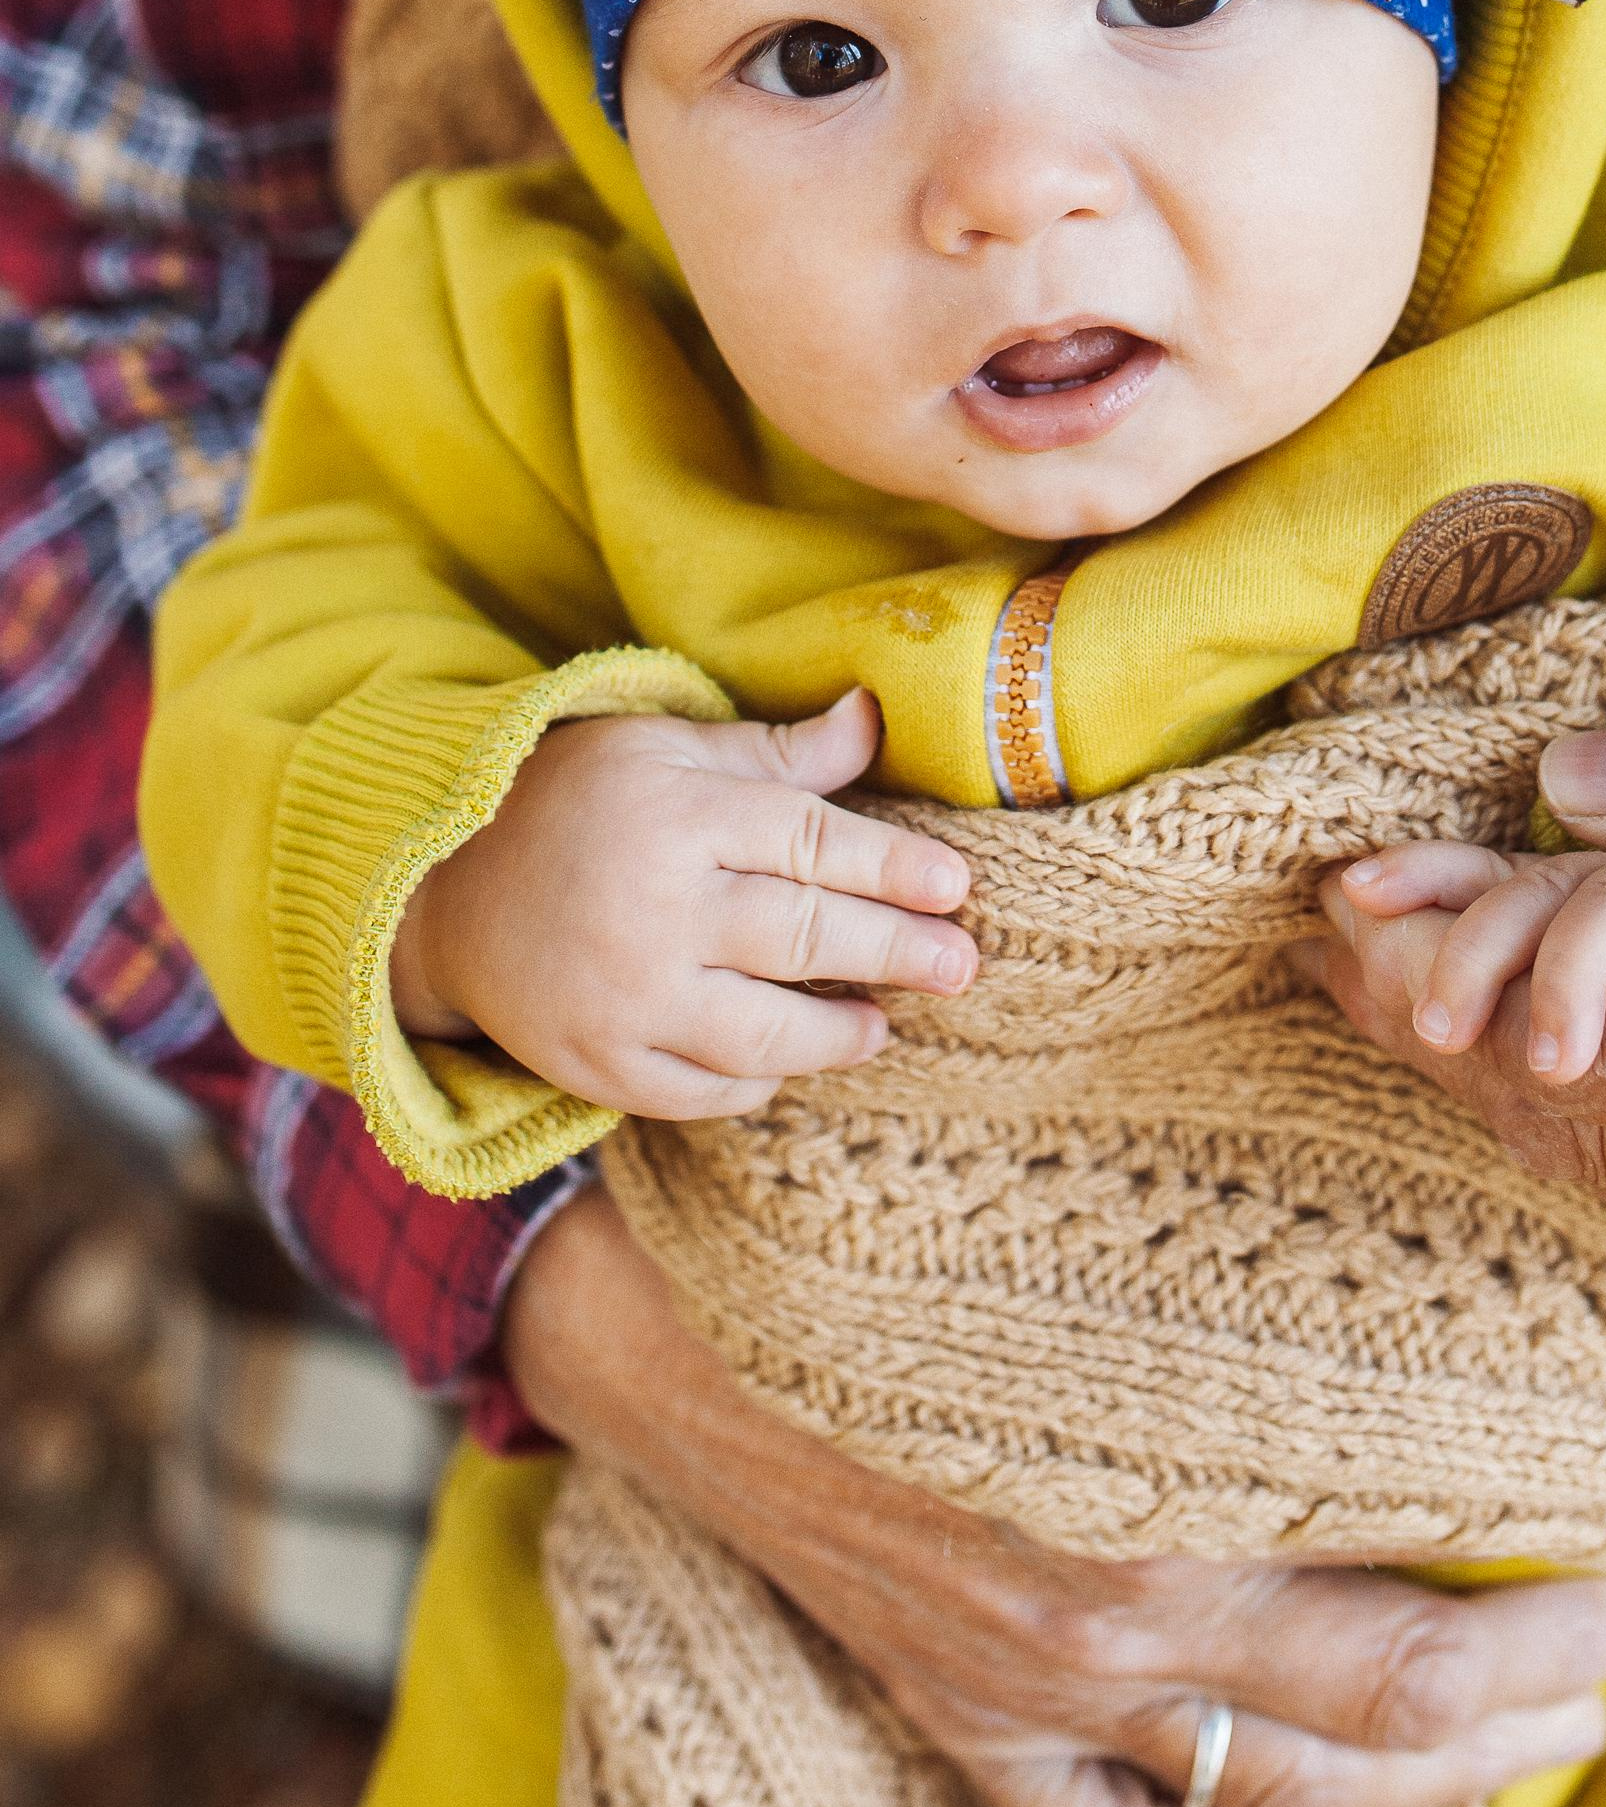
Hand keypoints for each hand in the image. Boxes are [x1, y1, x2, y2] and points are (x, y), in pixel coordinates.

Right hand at [390, 689, 976, 1116]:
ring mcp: (624, 999)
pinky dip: (757, 1080)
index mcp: (678, 818)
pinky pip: (702, 1091)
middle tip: (962, 964)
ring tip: (884, 1024)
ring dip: (837, 1033)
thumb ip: (776, 752)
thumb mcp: (667, 749)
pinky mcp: (598, 1066)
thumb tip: (876, 715)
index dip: (893, 866)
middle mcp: (654, 912)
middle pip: (801, 936)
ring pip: (762, 1031)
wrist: (441, 888)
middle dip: (895, 951)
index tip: (955, 884)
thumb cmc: (576, 799)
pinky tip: (791, 1058)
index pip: (810, 841)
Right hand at [507, 1188, 1605, 1806]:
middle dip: (1529, 1712)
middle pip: (1376, 1743)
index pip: (1410, 1646)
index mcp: (1156, 1507)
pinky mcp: (961, 1717)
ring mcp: (1027, 1701)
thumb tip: (1416, 1273)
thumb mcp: (1102, 1233)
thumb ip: (1252, 1285)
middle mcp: (1105, 1637)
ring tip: (1536, 1746)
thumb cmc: (913, 1215)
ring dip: (1432, 1798)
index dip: (1553, 1635)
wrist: (685, 1302)